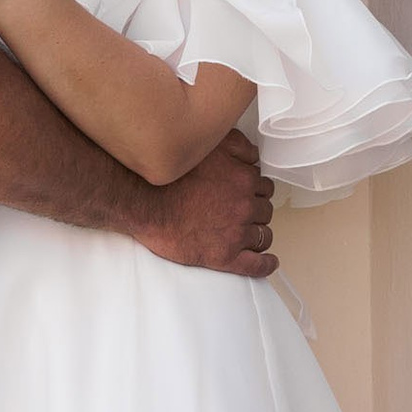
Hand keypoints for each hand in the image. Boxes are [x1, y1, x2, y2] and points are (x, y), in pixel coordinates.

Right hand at [130, 130, 275, 278]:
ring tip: (249, 235)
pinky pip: (256, 265)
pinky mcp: (224, 256)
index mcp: (243, 180)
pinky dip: (265, 264)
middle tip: (241, 212)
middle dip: (255, 211)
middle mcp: (244, 206)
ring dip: (258, 234)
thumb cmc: (170, 176)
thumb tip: (254, 155)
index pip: (263, 186)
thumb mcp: (209, 146)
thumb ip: (238, 146)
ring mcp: (236, 233)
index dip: (254, 190)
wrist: (144, 202)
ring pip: (263, 235)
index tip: (247, 194)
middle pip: (265, 210)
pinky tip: (267, 262)